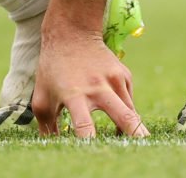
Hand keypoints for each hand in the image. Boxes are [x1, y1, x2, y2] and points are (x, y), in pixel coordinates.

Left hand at [31, 31, 148, 138]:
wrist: (72, 32)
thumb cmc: (52, 68)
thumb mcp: (42, 96)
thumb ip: (46, 125)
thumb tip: (53, 147)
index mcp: (75, 95)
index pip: (84, 125)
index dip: (89, 143)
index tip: (92, 154)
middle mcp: (98, 87)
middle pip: (123, 116)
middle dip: (135, 134)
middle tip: (142, 147)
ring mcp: (114, 80)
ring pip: (132, 111)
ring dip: (135, 129)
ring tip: (139, 143)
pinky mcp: (124, 75)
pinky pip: (128, 102)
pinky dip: (125, 113)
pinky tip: (119, 116)